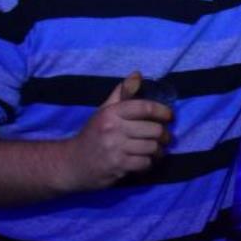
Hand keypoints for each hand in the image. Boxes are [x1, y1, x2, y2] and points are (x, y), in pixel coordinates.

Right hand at [60, 72, 172, 192]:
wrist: (72, 163)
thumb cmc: (93, 134)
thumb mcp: (104, 111)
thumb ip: (122, 93)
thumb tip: (138, 74)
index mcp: (111, 112)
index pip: (144, 107)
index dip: (162, 111)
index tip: (169, 117)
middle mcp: (113, 128)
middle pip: (154, 130)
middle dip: (164, 135)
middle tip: (164, 138)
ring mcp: (115, 148)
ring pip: (152, 147)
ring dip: (158, 151)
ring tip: (156, 150)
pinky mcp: (118, 166)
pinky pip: (145, 163)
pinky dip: (148, 163)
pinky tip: (144, 161)